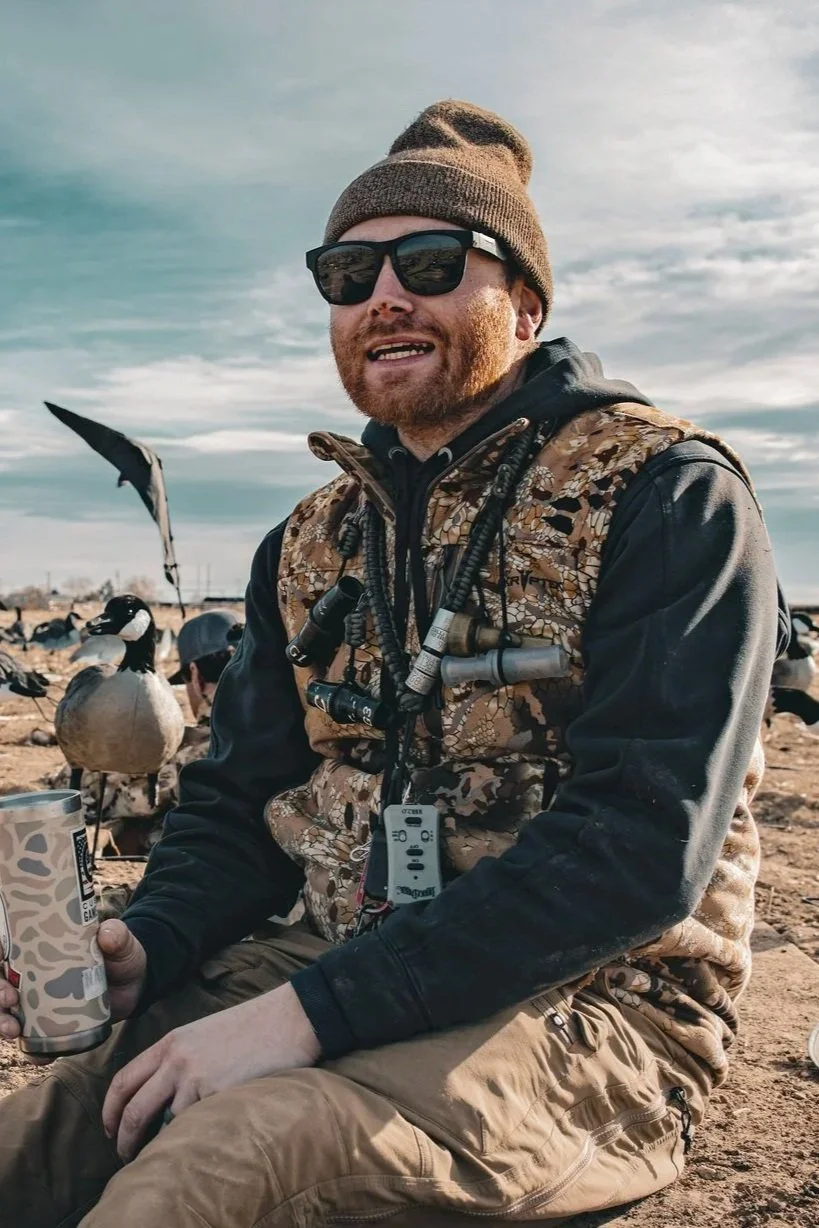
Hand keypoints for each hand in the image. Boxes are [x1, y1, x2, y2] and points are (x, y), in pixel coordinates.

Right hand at [0, 919, 145, 1056]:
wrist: (135, 986)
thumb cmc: (121, 956)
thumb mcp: (121, 942)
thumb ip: (117, 935)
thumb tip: (107, 934)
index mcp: (42, 946)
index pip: (6, 946)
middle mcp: (33, 974)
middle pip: (1, 981)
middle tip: (10, 1000)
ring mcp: (39, 1000)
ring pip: (8, 1012)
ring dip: (2, 1022)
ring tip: (13, 1030)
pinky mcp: (51, 1024)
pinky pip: (32, 1040)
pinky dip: (30, 1050)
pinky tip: (36, 1056)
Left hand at [102, 981, 320, 1159]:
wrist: (287, 1019)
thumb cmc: (252, 1027)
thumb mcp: (204, 1034)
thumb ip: (180, 1059)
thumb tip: (164, 1094)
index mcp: (171, 1042)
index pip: (124, 1079)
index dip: (110, 1109)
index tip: (111, 1129)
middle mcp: (176, 1060)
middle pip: (132, 1109)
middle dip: (124, 1139)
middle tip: (125, 1155)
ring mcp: (195, 1078)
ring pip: (161, 1123)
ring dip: (160, 1143)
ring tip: (168, 1153)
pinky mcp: (216, 1094)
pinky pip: (193, 1126)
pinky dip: (191, 1137)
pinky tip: (199, 1139)